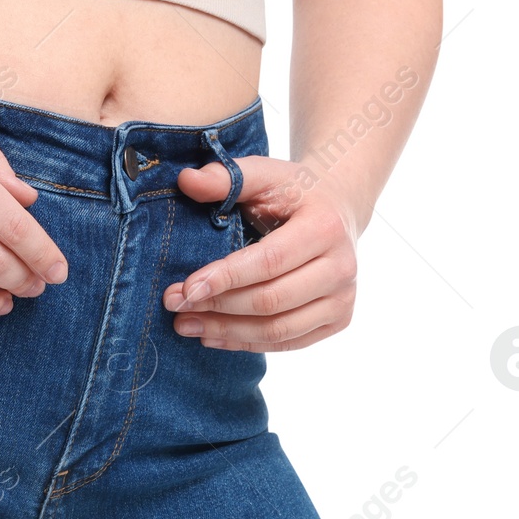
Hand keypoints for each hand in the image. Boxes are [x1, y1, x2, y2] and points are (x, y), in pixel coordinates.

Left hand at [164, 156, 358, 350]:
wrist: (339, 207)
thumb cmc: (294, 192)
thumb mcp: (264, 174)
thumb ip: (227, 177)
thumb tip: (186, 181)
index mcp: (325, 228)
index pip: (269, 262)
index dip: (225, 279)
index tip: (185, 288)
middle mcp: (342, 267)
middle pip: (271, 300)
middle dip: (217, 307)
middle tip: (175, 305)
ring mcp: (343, 299)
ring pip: (277, 330)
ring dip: (226, 331)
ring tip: (185, 324)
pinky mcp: (338, 320)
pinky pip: (286, 342)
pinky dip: (246, 344)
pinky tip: (212, 337)